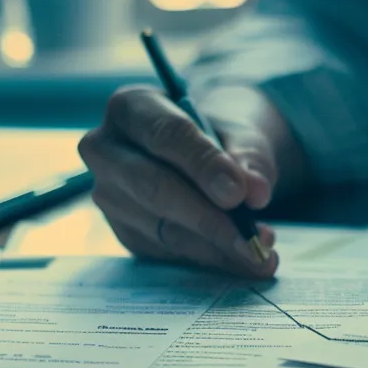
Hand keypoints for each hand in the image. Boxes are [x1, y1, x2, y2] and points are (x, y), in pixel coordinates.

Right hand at [77, 85, 305, 277]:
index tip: (237, 193)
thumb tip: (256, 192)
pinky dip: (209, 259)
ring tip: (261, 253)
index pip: (164, 135)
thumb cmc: (218, 136)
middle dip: (207, 217)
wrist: (204, 156)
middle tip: (252, 237)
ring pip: (161, 227)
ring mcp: (109, 195)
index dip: (202, 165)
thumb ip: (250, 158)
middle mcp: (106, 151)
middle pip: (153, 187)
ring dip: (215, 247)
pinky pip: (166, 252)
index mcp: (130, 107)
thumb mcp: (240, 133)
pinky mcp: (124, 231)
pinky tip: (242, 260)